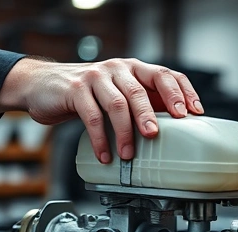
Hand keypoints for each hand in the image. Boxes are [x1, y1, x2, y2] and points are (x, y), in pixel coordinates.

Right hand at [0, 58, 203, 162]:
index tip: (194, 113)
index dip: (182, 92)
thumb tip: (173, 130)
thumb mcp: (118, 93)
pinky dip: (100, 139)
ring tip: (129, 153)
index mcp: (135, 69)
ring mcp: (96, 77)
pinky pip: (92, 116)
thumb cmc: (88, 94)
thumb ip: (141, 104)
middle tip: (155, 135)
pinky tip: (105, 155)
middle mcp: (118, 69)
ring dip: (125, 131)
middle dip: (151, 114)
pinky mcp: (75, 90)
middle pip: (140, 90)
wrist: (44, 85)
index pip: (166, 74)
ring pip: (117, 103)